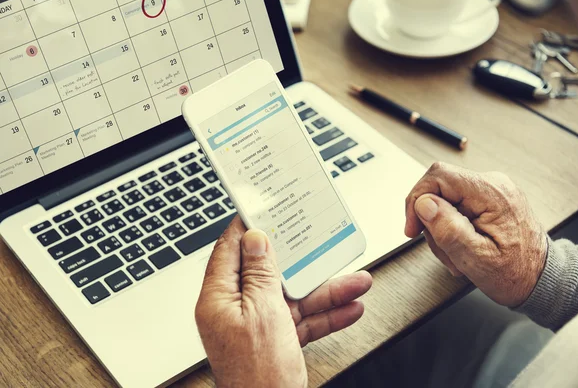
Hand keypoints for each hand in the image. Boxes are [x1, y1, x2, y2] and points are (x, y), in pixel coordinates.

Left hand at [195, 217, 372, 387]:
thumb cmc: (258, 375)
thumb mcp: (264, 313)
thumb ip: (260, 274)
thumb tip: (256, 239)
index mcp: (220, 299)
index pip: (230, 250)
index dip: (248, 227)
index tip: (265, 209)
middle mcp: (236, 310)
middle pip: (269, 273)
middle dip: (303, 261)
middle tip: (319, 241)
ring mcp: (257, 326)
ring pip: (293, 296)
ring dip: (325, 290)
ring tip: (356, 280)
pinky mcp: (276, 341)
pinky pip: (302, 319)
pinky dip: (325, 314)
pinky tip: (350, 307)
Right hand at [405, 163, 546, 307]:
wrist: (542, 279)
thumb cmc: (516, 273)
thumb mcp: (476, 259)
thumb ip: (449, 229)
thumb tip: (424, 203)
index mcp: (492, 193)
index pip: (438, 176)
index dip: (417, 199)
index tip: (413, 228)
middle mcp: (493, 184)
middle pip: (439, 188)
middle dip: (431, 221)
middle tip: (442, 249)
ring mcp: (491, 190)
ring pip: (444, 199)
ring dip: (441, 229)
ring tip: (457, 255)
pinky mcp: (488, 199)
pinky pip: (456, 205)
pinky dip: (451, 227)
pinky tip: (462, 247)